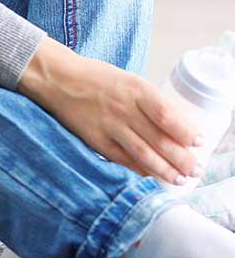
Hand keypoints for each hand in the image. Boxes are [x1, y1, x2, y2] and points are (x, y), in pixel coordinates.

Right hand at [18, 37, 202, 184]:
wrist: (57, 78)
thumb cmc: (96, 77)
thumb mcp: (128, 80)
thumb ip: (149, 102)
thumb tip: (176, 126)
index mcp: (135, 89)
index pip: (166, 114)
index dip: (185, 131)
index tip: (199, 142)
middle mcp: (123, 108)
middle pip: (158, 138)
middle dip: (181, 158)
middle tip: (196, 169)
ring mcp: (108, 125)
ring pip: (142, 153)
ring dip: (164, 169)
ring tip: (179, 179)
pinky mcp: (95, 139)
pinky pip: (121, 158)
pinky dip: (138, 168)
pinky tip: (151, 175)